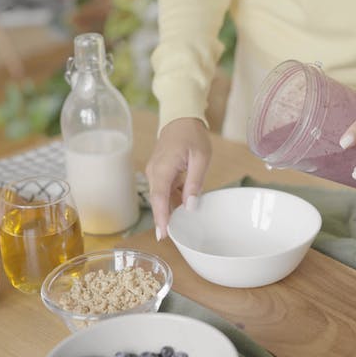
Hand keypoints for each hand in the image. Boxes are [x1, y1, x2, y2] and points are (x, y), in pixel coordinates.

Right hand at [145, 118, 211, 239]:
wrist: (181, 119)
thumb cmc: (192, 135)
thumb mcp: (200, 158)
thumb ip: (195, 182)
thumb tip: (190, 205)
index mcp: (163, 168)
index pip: (159, 197)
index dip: (161, 217)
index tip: (163, 234)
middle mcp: (154, 172)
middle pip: (157, 200)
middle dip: (163, 218)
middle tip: (169, 238)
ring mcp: (155, 172)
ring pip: (160, 196)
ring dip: (169, 209)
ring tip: (180, 226)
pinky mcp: (159, 173)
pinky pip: (164, 190)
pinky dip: (172, 199)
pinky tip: (183, 206)